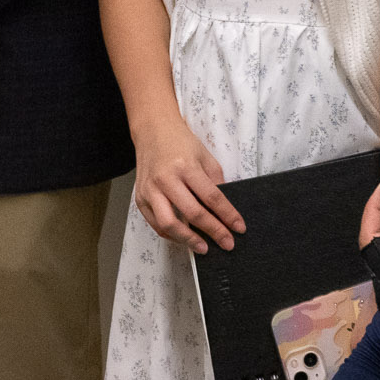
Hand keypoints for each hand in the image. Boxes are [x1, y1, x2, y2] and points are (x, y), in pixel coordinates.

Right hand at [131, 115, 244, 254]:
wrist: (152, 131)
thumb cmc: (181, 142)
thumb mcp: (204, 156)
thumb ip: (216, 181)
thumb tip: (225, 208)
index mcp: (186, 166)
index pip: (212, 197)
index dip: (227, 215)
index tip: (239, 228)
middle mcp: (166, 180)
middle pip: (192, 213)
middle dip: (213, 231)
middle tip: (227, 244)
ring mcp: (150, 190)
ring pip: (169, 224)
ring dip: (189, 240)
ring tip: (204, 247)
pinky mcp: (140, 198)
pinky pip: (156, 224)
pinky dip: (171, 235)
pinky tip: (184, 238)